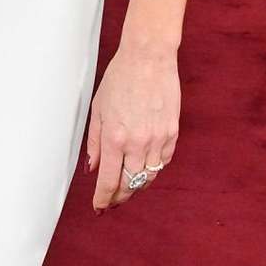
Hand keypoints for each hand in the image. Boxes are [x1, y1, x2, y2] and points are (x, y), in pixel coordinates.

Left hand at [86, 43, 180, 210]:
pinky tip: (144, 166)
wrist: (149, 58)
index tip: (99, 207)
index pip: (109, 181)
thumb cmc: (120, 78)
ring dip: (137, 185)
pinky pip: (163, 162)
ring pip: (148, 177)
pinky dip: (153, 168)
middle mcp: (137, 143)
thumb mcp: (98, 108)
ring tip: (127, 186)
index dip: (103, 199)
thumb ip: (95, 141)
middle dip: (119, 196)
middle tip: (112, 201)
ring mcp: (157, 139)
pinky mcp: (172, 133)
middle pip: (130, 185)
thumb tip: (93, 167)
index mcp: (115, 138)